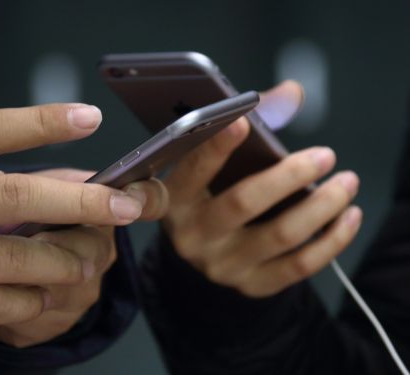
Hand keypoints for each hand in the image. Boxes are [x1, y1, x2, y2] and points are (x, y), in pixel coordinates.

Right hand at [0, 103, 159, 342]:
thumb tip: (45, 178)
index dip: (41, 122)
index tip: (89, 119)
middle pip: (15, 195)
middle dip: (81, 200)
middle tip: (126, 205)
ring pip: (15, 258)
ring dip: (63, 261)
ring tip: (85, 261)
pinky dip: (30, 298)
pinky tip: (37, 293)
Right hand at [163, 81, 362, 297]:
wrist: (205, 251)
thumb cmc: (211, 194)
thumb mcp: (212, 165)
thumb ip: (249, 126)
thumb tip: (292, 93)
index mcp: (174, 199)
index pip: (191, 171)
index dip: (214, 147)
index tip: (240, 120)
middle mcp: (193, 235)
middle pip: (243, 203)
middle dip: (289, 176)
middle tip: (326, 155)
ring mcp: (222, 265)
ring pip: (280, 235)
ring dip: (322, 206)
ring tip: (347, 182)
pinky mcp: (251, 285)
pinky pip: (299, 266)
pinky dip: (331, 241)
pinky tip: (348, 217)